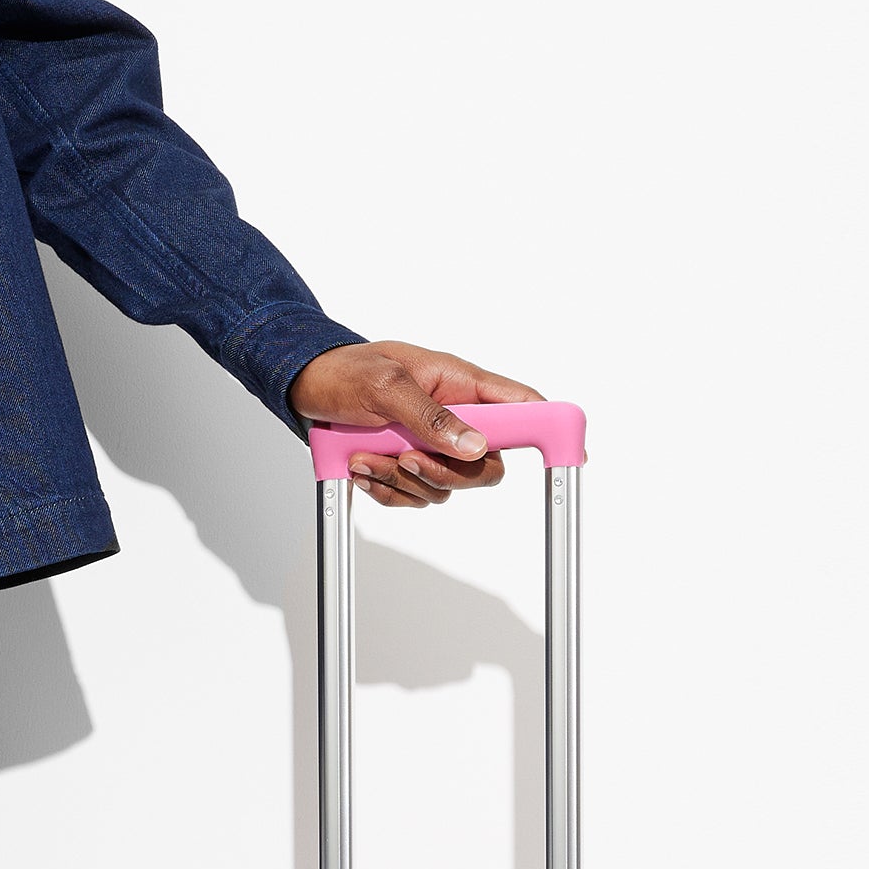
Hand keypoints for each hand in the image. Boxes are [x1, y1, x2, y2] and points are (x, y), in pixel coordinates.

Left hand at [288, 342, 545, 509]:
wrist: (303, 386)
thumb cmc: (344, 370)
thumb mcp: (384, 385)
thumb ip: (430, 415)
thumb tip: (475, 445)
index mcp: (460, 384)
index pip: (521, 407)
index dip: (548, 428)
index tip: (565, 451)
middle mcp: (454, 417)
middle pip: (486, 466)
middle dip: (446, 473)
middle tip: (406, 458)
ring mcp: (432, 445)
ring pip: (445, 488)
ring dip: (402, 481)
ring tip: (366, 456)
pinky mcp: (407, 467)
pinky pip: (413, 498)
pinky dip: (386, 491)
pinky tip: (361, 467)